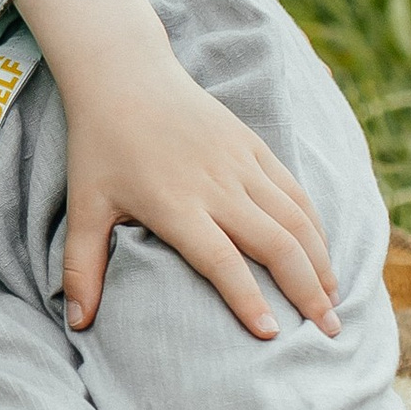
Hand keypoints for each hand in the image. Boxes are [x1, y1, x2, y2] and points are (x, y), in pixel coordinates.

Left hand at [14, 0, 336, 339]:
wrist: (124, 75)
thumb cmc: (100, 144)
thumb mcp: (84, 205)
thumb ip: (82, 267)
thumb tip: (77, 323)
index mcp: (175, 205)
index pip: (221, 261)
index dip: (248, 299)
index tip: (272, 335)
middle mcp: (216, 185)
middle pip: (276, 244)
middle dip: (307, 292)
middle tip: (327, 332)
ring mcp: (240, 163)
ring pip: (296, 219)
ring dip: (321, 262)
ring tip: (333, 302)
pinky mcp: (253, 146)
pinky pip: (294, 191)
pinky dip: (315, 225)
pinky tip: (323, 253)